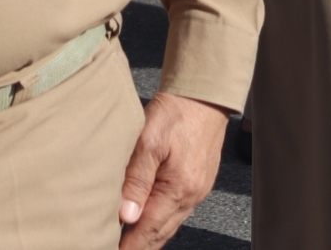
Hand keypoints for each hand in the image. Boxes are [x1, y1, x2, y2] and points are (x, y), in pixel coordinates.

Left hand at [117, 92, 229, 248]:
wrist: (203, 96)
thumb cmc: (176, 113)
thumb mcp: (149, 140)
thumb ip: (137, 179)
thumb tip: (127, 215)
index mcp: (178, 189)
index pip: (149, 230)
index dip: (130, 246)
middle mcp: (191, 196)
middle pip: (160, 233)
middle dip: (139, 246)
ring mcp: (196, 191)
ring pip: (169, 225)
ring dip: (149, 236)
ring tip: (128, 243)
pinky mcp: (197, 182)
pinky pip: (177, 212)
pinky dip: (160, 222)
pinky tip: (147, 222)